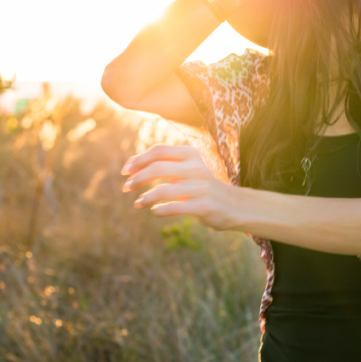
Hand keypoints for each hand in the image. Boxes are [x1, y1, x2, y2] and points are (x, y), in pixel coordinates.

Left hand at [120, 144, 239, 230]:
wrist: (234, 205)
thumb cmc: (203, 186)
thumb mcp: (188, 167)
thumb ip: (165, 163)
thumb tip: (131, 164)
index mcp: (191, 154)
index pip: (159, 151)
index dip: (138, 160)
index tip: (125, 171)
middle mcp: (196, 168)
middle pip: (158, 168)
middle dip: (137, 179)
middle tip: (126, 188)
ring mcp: (201, 188)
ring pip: (163, 190)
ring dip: (145, 198)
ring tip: (138, 203)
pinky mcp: (203, 207)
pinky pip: (174, 208)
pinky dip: (160, 210)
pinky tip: (155, 211)